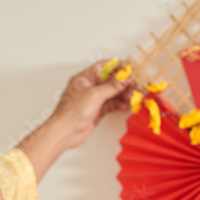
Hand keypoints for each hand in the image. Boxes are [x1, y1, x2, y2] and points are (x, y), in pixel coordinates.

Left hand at [17, 60, 132, 180]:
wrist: (65, 132)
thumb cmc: (72, 112)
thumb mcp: (94, 94)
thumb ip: (111, 86)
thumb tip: (124, 79)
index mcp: (84, 78)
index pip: (103, 67)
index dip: (117, 67)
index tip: (130, 70)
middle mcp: (88, 87)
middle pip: (109, 80)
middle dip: (122, 83)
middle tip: (134, 85)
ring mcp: (92, 100)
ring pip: (111, 93)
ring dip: (122, 94)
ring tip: (131, 97)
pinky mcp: (95, 111)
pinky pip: (110, 105)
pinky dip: (118, 105)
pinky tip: (125, 106)